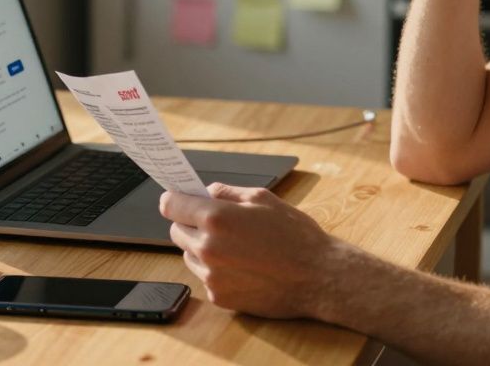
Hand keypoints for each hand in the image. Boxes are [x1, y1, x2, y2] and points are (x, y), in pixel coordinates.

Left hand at [159, 183, 346, 318]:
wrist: (318, 277)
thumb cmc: (295, 235)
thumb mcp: (264, 199)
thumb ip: (229, 193)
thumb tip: (206, 192)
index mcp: (216, 218)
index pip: (171, 205)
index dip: (173, 199)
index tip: (178, 199)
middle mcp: (208, 247)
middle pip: (176, 231)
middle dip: (190, 224)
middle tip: (215, 223)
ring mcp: (211, 275)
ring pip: (188, 255)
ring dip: (201, 248)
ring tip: (233, 246)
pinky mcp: (219, 296)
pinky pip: (205, 277)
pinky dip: (215, 270)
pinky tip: (242, 266)